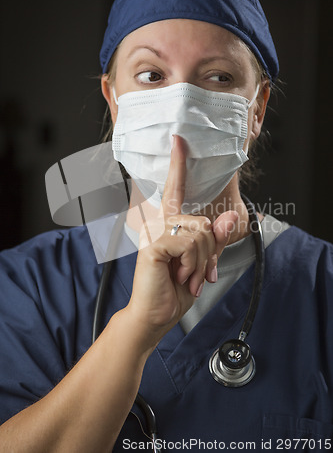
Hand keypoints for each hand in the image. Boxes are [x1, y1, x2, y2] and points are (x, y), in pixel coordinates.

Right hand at [126, 135, 238, 346]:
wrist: (155, 316)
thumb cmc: (175, 290)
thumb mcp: (202, 263)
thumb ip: (216, 240)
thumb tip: (229, 216)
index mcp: (169, 225)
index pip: (175, 189)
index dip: (178, 165)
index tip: (178, 140)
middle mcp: (160, 223)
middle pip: (205, 222)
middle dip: (211, 252)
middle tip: (199, 274)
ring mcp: (155, 232)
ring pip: (201, 232)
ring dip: (203, 261)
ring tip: (188, 277)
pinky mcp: (154, 245)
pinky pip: (190, 243)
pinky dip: (194, 264)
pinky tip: (181, 276)